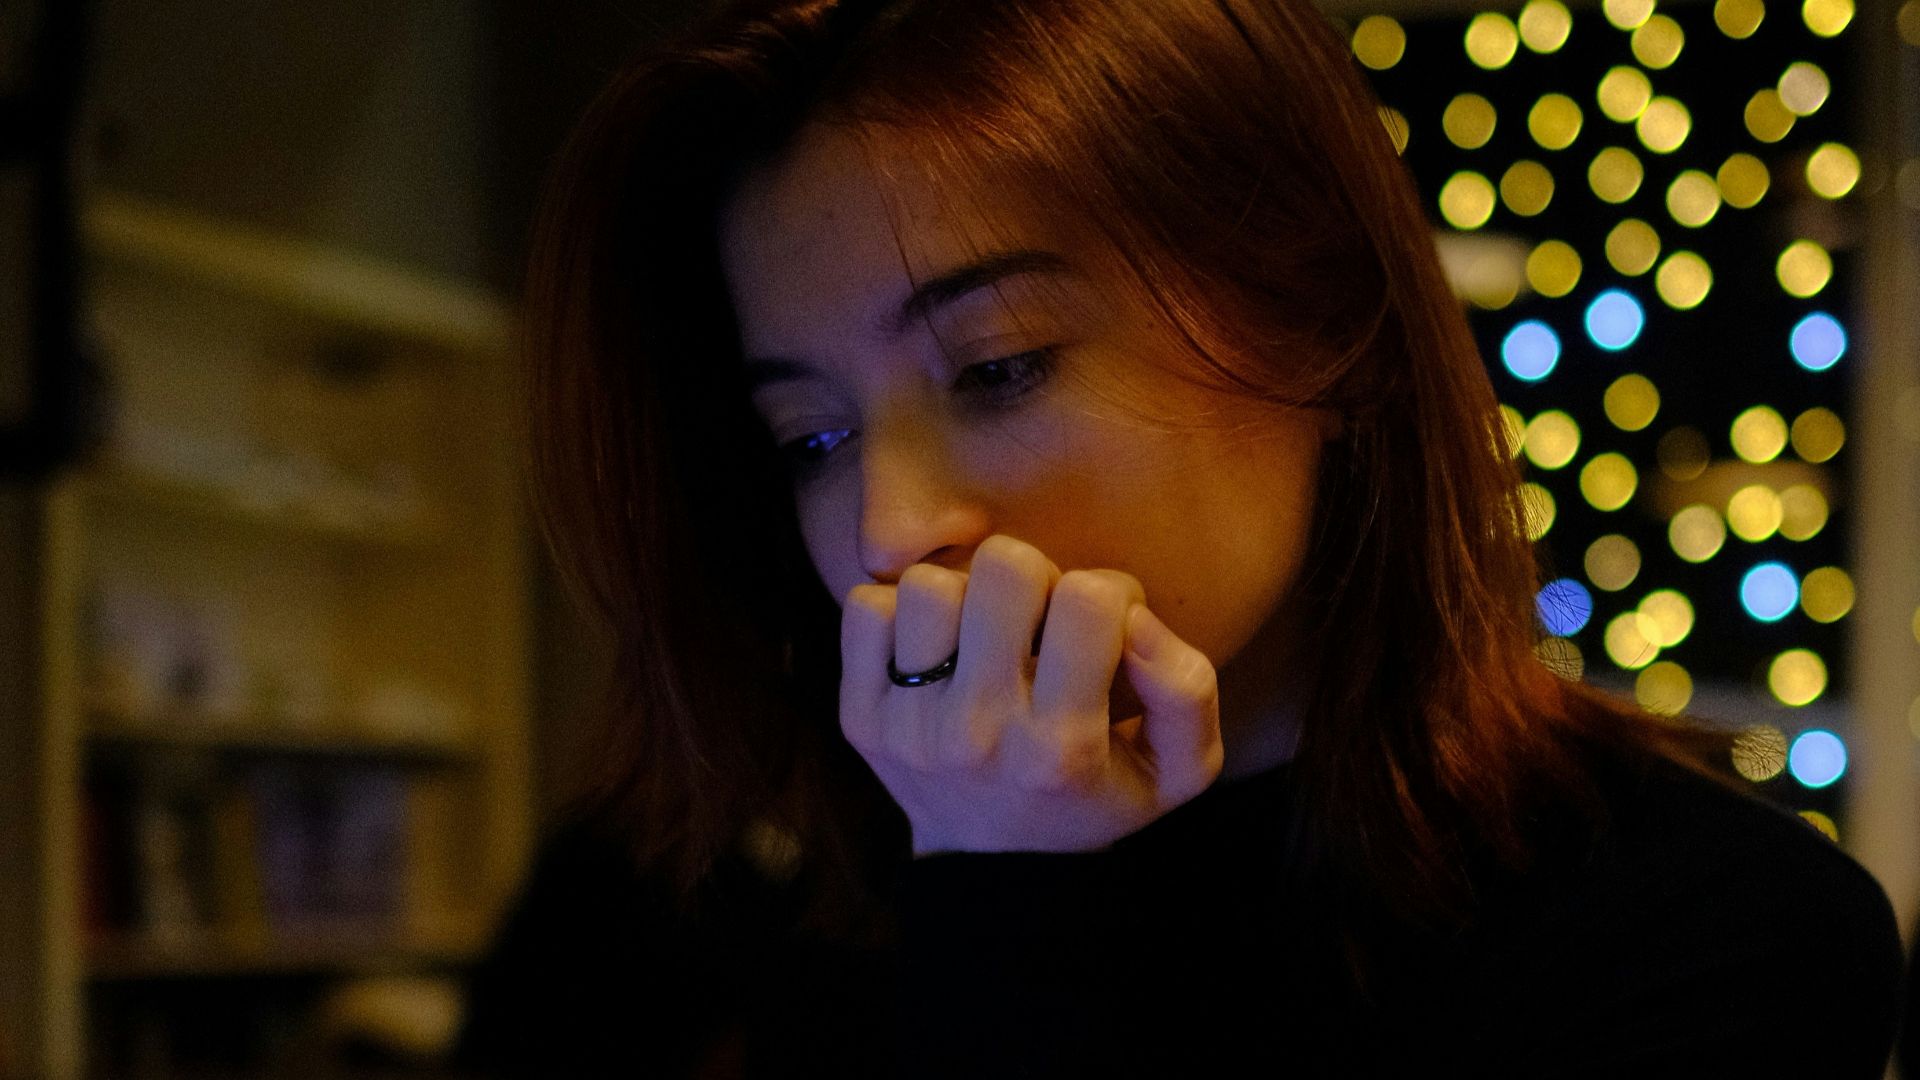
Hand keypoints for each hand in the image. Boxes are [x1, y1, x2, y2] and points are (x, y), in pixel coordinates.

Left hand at [838, 534, 1224, 856]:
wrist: (994, 867)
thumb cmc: (1096, 796)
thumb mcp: (1178, 770)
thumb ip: (1187, 689)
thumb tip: (1135, 617)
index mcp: (1061, 748)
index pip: (1090, 598)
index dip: (1110, 593)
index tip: (1101, 629)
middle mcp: (978, 734)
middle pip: (1003, 567)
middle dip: (1034, 579)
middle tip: (1038, 622)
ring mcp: (908, 727)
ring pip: (929, 584)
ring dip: (964, 597)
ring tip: (982, 636)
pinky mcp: (858, 718)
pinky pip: (865, 606)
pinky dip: (898, 615)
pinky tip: (933, 649)